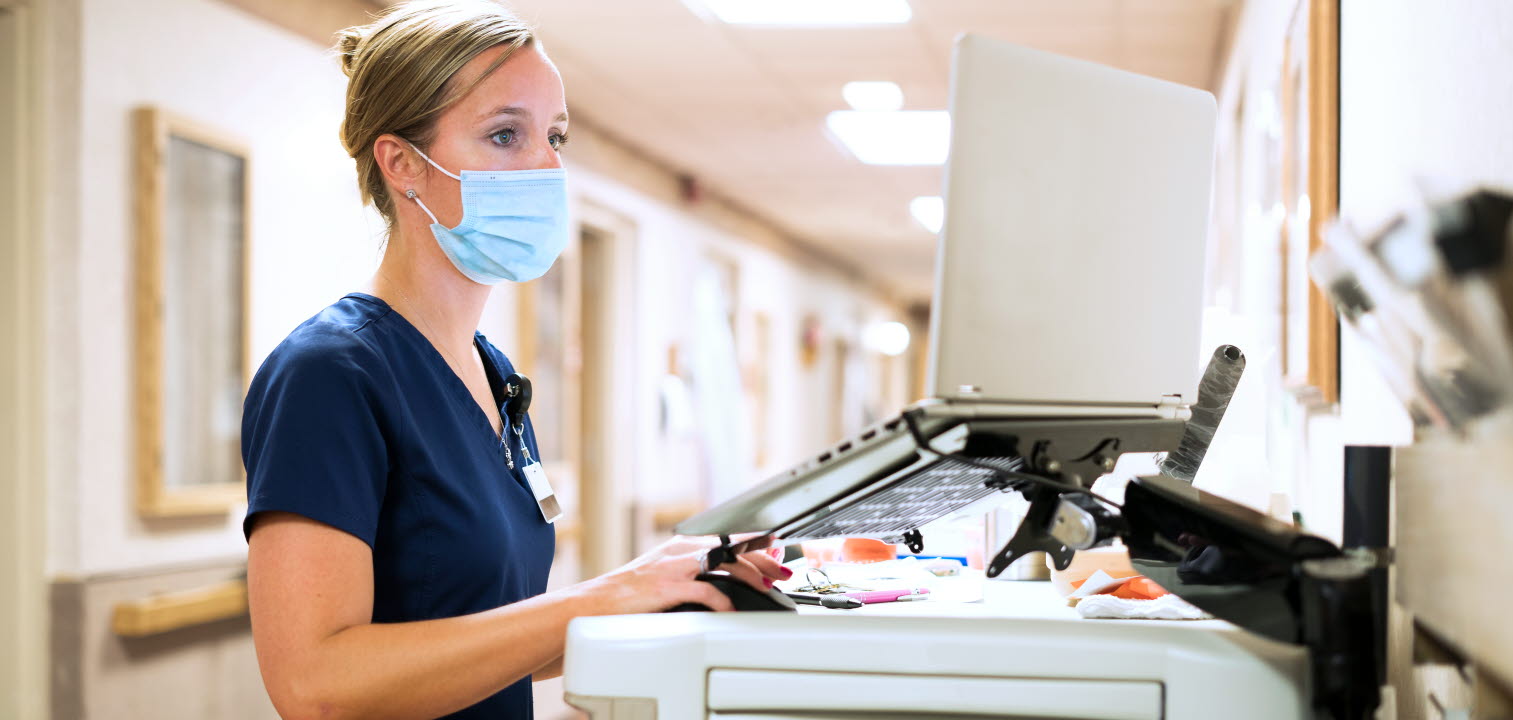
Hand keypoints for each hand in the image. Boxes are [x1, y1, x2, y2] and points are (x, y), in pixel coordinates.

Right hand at [580, 535, 792, 613]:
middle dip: (763, 560)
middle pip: (733, 549)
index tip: (777, 548)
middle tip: (783, 572)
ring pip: (726, 564)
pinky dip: (724, 601)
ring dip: (752, 575)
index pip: (727, 538)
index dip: (756, 543)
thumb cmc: (631, 592)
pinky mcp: (671, 586)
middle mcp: (683, 550)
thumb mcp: (665, 573)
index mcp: (683, 545)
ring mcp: (677, 567)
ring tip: (768, 587)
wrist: (598, 601)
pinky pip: (707, 592)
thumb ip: (694, 572)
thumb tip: (724, 580)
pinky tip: (733, 610)